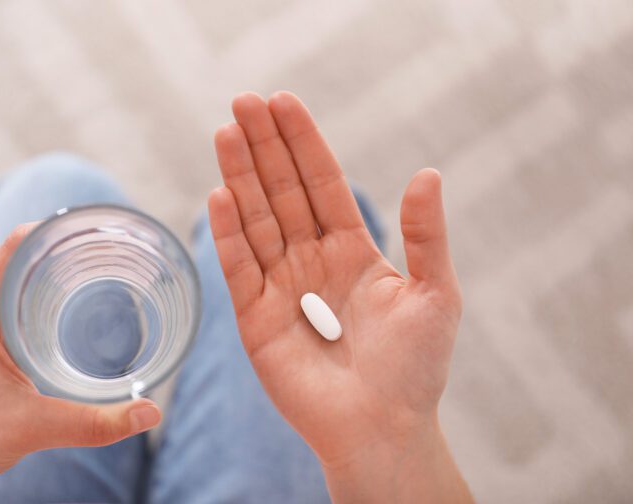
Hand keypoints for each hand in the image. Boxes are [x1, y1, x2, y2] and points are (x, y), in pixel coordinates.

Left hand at [0, 224, 161, 502]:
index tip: (103, 229)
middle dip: (74, 244)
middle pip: (28, 251)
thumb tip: (152, 412)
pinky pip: (28, 293)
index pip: (17, 245)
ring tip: (113, 264)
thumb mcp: (34, 429)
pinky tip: (89, 297)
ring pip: (28, 271)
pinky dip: (59, 286)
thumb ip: (95, 423)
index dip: (60, 228)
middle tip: (121, 247)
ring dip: (66, 264)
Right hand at [209, 92, 469, 501]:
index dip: (303, 143)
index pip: (322, 183)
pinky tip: (220, 195)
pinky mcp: (255, 318)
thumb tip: (428, 173)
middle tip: (243, 102)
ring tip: (226, 132)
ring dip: (240, 177)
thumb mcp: (435, 293)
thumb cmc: (415, 367)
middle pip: (282, 192)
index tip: (283, 102)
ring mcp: (280, 286)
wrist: (383, 429)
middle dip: (263, 147)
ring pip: (256, 220)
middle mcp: (311, 259)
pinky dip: (229, 233)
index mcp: (351, 249)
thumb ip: (425, 235)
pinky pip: (239, 267)